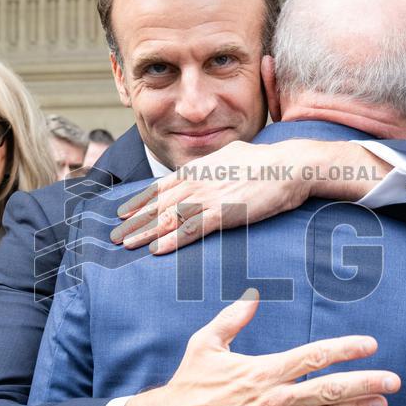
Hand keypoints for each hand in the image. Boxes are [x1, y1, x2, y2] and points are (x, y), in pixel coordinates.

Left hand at [111, 140, 389, 254]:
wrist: (290, 165)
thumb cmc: (267, 163)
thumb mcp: (232, 156)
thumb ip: (214, 165)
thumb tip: (205, 169)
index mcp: (200, 167)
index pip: (162, 186)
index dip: (141, 201)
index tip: (124, 213)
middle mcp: (199, 180)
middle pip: (159, 203)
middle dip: (135, 221)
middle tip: (115, 236)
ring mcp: (210, 196)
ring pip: (169, 217)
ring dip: (146, 233)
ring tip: (127, 245)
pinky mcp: (224, 213)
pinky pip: (191, 229)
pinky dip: (171, 240)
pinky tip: (156, 250)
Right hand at [118, 289, 400, 405]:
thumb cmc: (190, 382)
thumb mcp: (207, 342)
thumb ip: (233, 319)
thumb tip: (252, 296)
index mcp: (264, 370)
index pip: (315, 356)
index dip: (346, 349)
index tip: (370, 344)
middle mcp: (275, 398)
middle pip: (330, 388)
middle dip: (365, 382)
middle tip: (394, 380)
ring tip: (382, 404)